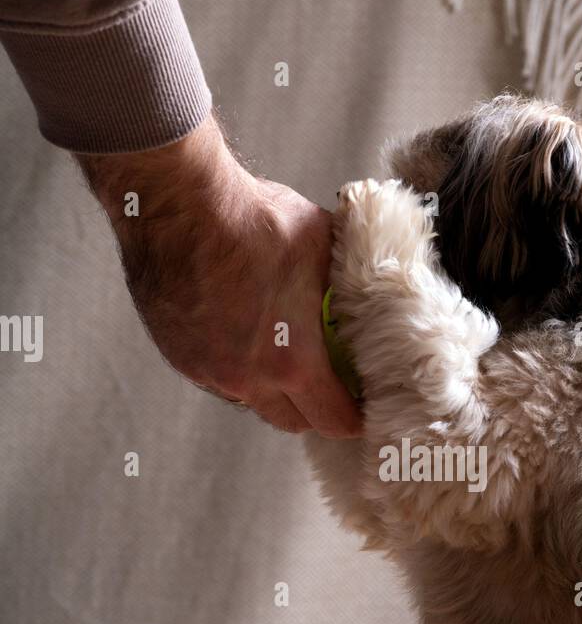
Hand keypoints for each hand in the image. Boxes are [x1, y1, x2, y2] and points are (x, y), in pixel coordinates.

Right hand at [76, 115, 361, 436]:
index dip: (352, 418)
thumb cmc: (255, 218)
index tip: (360, 408)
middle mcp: (247, 378)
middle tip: (326, 385)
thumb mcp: (322, 247)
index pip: (333, 420)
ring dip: (269, 388)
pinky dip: (233, 366)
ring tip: (279, 353)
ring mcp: (208, 370)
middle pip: (291, 422)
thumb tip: (361, 285)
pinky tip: (240, 333)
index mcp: (293, 362)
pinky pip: (216, 378)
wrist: (179, 201)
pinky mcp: (178, 355)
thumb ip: (342, 282)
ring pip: (250, 400)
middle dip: (312, 409)